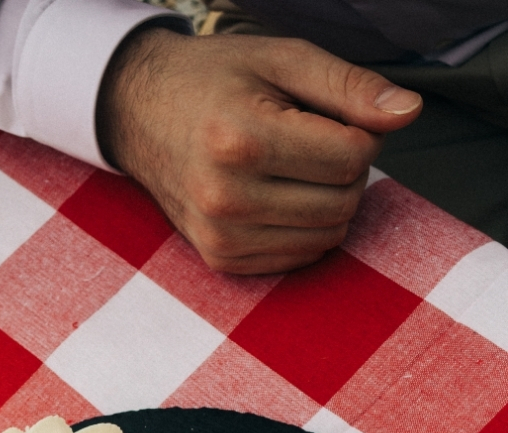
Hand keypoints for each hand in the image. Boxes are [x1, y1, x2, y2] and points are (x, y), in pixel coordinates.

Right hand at [96, 27, 421, 273]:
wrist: (138, 114)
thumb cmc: (214, 81)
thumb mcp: (283, 60)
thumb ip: (350, 85)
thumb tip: (408, 112)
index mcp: (241, 141)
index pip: (354, 155)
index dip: (359, 131)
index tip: (327, 116)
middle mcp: (225, 197)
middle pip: (345, 200)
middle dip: (346, 170)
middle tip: (311, 141)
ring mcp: (219, 235)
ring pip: (328, 235)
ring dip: (329, 201)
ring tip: (292, 168)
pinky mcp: (219, 258)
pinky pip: (299, 256)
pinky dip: (305, 229)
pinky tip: (278, 197)